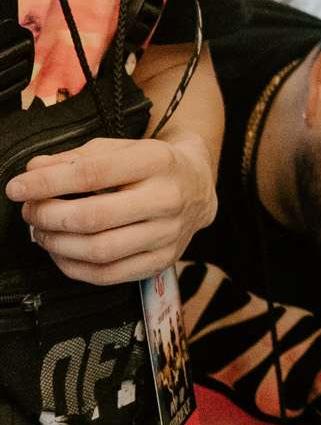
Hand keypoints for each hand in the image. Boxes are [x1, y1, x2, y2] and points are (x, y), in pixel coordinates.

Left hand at [8, 133, 216, 284]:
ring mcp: (167, 234)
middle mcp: (166, 199)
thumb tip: (34, 171)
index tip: (17, 188)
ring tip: (42, 231)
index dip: (47, 183)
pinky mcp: (162, 262)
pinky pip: (108, 275)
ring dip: (57, 244)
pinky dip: (73, 267)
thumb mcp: (118, 149)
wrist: (198, 186)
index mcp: (155, 161)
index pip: (91, 174)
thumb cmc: (150, 164)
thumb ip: (75, 158)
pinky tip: (61, 251)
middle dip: (49, 216)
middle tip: (30, 211)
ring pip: (99, 251)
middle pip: (93, 217)